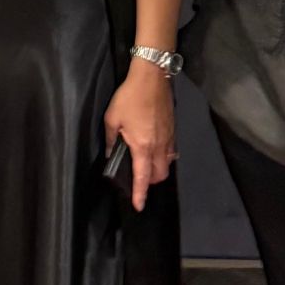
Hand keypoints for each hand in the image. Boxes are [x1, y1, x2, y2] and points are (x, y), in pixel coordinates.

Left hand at [104, 60, 175, 212]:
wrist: (152, 78)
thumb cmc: (129, 98)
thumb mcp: (112, 119)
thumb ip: (112, 140)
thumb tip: (112, 154)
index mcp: (142, 146)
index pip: (142, 177)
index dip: (140, 194)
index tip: (138, 206)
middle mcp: (159, 147)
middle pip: (159, 176)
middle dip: (150, 183)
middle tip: (137, 179)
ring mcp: (169, 139)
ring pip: (167, 165)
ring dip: (158, 171)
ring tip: (145, 166)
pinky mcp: (173, 131)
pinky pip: (171, 153)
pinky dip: (164, 158)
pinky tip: (155, 150)